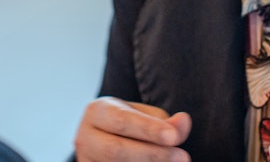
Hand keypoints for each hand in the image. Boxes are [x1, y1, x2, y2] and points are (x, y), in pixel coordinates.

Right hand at [74, 97, 191, 161]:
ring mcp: (87, 161)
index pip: (122, 121)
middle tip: (183, 157)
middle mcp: (85, 138)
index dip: (148, 130)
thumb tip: (183, 122)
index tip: (174, 137)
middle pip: (116, 150)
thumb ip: (164, 122)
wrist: (105, 141)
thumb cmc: (131, 126)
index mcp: (96, 112)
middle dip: (152, 154)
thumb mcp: (145, 116)